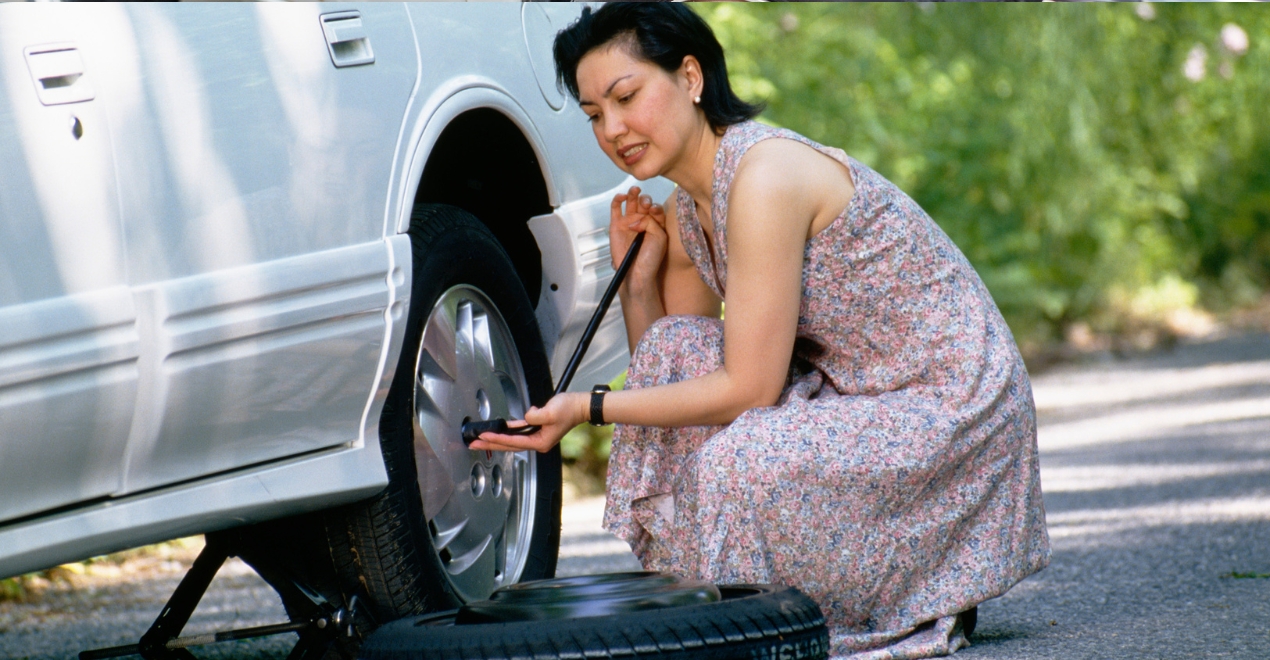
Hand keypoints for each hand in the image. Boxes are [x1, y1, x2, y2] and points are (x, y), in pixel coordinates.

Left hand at [467, 392, 587, 453]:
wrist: (580, 406)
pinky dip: (507, 431)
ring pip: (511, 440)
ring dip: (496, 439)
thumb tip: (524, 417)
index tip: (483, 435)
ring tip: (481, 438)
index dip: (496, 438)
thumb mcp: (551, 412)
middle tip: (474, 444)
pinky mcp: (536, 429)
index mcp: (540, 442)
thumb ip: (534, 416)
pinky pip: (518, 432)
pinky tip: (498, 429)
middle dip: (490, 444)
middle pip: (508, 446)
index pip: (513, 442)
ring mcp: (537, 437)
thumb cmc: (569, 410)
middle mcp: (537, 442)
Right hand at [610, 186, 667, 297]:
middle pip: (643, 203)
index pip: (656, 208)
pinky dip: (618, 199)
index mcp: (655, 224)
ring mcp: (628, 222)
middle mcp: (642, 221)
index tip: (654, 210)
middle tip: (645, 204)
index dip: (655, 207)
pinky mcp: (616, 225)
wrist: (637, 272)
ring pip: (631, 202)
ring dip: (633, 194)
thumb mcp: (659, 237)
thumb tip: (635, 219)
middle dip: (645, 200)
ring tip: (635, 191)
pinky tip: (622, 196)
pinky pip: (616, 208)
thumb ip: (651, 222)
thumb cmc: (651, 257)